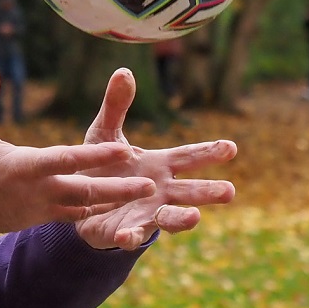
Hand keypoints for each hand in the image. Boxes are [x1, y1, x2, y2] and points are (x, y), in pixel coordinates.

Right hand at [0, 59, 157, 257]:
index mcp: (21, 166)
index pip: (66, 159)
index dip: (96, 155)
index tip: (124, 148)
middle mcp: (34, 191)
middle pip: (85, 190)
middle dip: (119, 187)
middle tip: (152, 184)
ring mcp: (35, 209)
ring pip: (82, 207)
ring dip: (113, 200)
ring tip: (146, 197)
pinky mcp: (32, 219)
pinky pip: (69, 216)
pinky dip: (92, 211)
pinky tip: (116, 206)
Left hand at [73, 67, 236, 250]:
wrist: (77, 199)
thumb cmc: (100, 164)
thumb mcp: (104, 132)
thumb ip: (116, 106)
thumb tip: (123, 71)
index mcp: (161, 165)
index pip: (190, 157)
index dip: (209, 153)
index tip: (230, 147)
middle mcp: (161, 190)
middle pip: (190, 190)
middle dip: (209, 191)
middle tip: (229, 191)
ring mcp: (147, 212)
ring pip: (170, 217)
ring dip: (183, 218)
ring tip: (194, 218)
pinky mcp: (125, 230)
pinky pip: (131, 235)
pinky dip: (131, 236)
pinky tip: (126, 236)